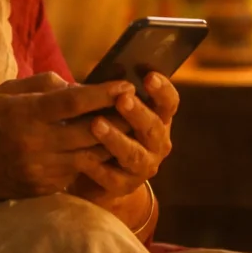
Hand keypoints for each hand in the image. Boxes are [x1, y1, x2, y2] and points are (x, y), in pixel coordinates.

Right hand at [0, 72, 133, 202]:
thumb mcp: (5, 92)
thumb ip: (42, 84)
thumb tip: (78, 85)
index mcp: (25, 115)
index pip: (73, 103)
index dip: (103, 93)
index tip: (126, 84)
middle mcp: (36, 144)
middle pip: (90, 131)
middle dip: (119, 118)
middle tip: (139, 105)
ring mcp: (41, 170)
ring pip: (91, 155)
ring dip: (112, 140)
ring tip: (130, 126)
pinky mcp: (45, 188)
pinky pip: (77, 170)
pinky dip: (90, 156)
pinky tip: (99, 145)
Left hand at [70, 72, 178, 204]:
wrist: (103, 175)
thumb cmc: (109, 127)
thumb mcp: (116, 109)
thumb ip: (116, 92)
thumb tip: (111, 66)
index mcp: (158, 119)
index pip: (169, 103)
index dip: (162, 90)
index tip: (149, 76)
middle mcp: (157, 143)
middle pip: (153, 128)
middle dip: (138, 113)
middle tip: (122, 99)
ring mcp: (143, 167)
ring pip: (132, 154)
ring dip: (115, 139)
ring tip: (96, 124)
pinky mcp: (124, 186)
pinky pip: (112, 178)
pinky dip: (97, 167)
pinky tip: (82, 157)